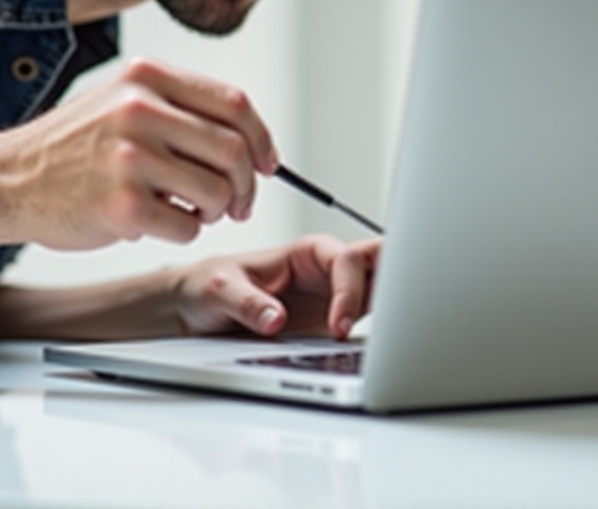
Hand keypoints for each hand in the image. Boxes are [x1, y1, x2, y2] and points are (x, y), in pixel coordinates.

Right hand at [0, 57, 276, 250]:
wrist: (7, 180)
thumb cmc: (73, 146)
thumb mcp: (124, 99)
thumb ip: (183, 108)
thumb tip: (252, 140)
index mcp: (148, 77)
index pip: (235, 104)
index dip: (261, 138)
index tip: (268, 163)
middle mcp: (140, 110)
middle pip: (234, 149)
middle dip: (248, 184)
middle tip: (240, 203)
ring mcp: (130, 157)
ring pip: (218, 191)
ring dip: (218, 210)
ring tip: (197, 211)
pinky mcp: (122, 206)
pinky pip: (188, 227)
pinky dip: (186, 231)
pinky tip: (162, 223)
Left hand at [170, 234, 380, 339]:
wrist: (198, 309)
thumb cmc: (209, 285)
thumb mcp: (219, 289)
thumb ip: (248, 302)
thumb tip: (276, 318)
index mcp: (306, 251)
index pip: (345, 260)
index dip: (349, 290)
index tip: (339, 325)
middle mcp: (327, 270)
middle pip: (378, 261)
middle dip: (396, 276)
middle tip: (399, 309)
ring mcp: (335, 295)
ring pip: (382, 289)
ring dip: (393, 307)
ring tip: (398, 335)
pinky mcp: (336, 321)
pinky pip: (371, 318)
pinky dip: (384, 329)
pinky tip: (387, 346)